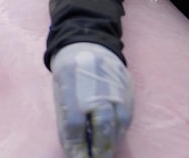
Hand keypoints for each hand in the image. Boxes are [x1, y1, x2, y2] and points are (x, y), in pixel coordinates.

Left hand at [51, 43, 133, 157]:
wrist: (90, 42)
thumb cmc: (70, 71)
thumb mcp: (61, 90)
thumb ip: (67, 117)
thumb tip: (75, 147)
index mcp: (73, 86)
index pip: (74, 124)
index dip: (76, 145)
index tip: (78, 157)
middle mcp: (97, 87)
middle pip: (101, 126)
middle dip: (99, 149)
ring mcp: (115, 87)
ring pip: (118, 123)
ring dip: (112, 143)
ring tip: (106, 154)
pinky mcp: (127, 89)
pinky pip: (127, 115)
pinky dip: (121, 131)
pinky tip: (115, 139)